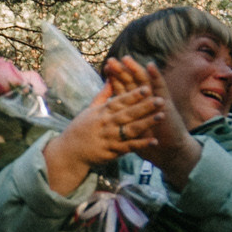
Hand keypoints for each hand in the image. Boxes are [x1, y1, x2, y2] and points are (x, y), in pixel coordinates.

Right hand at [42, 77, 159, 194]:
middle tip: (160, 99)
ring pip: (130, 129)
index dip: (133, 95)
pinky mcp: (111, 152)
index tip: (146, 87)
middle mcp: (105, 124)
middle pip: (127, 114)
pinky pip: (128, 147)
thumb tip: (111, 79)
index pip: (119, 101)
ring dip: (146, 123)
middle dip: (144, 106)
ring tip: (161, 116)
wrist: (69, 152)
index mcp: (101, 112)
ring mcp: (108, 138)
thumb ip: (103, 95)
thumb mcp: (89, 110)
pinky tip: (155, 140)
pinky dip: (141, 144)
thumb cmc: (80, 129)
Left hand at [106, 56, 201, 187]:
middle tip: (111, 59)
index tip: (106, 67)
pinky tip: (150, 65)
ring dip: (135, 69)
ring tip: (127, 58)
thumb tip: (103, 113)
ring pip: (144, 82)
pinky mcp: (165, 103)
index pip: (123, 89)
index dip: (115, 78)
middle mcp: (145, 100)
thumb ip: (119, 118)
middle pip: (131, 83)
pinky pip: (160, 87)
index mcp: (134, 106)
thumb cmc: (146, 142)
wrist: (167, 150)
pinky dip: (155, 76)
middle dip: (121, 72)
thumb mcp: (128, 129)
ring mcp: (155, 99)